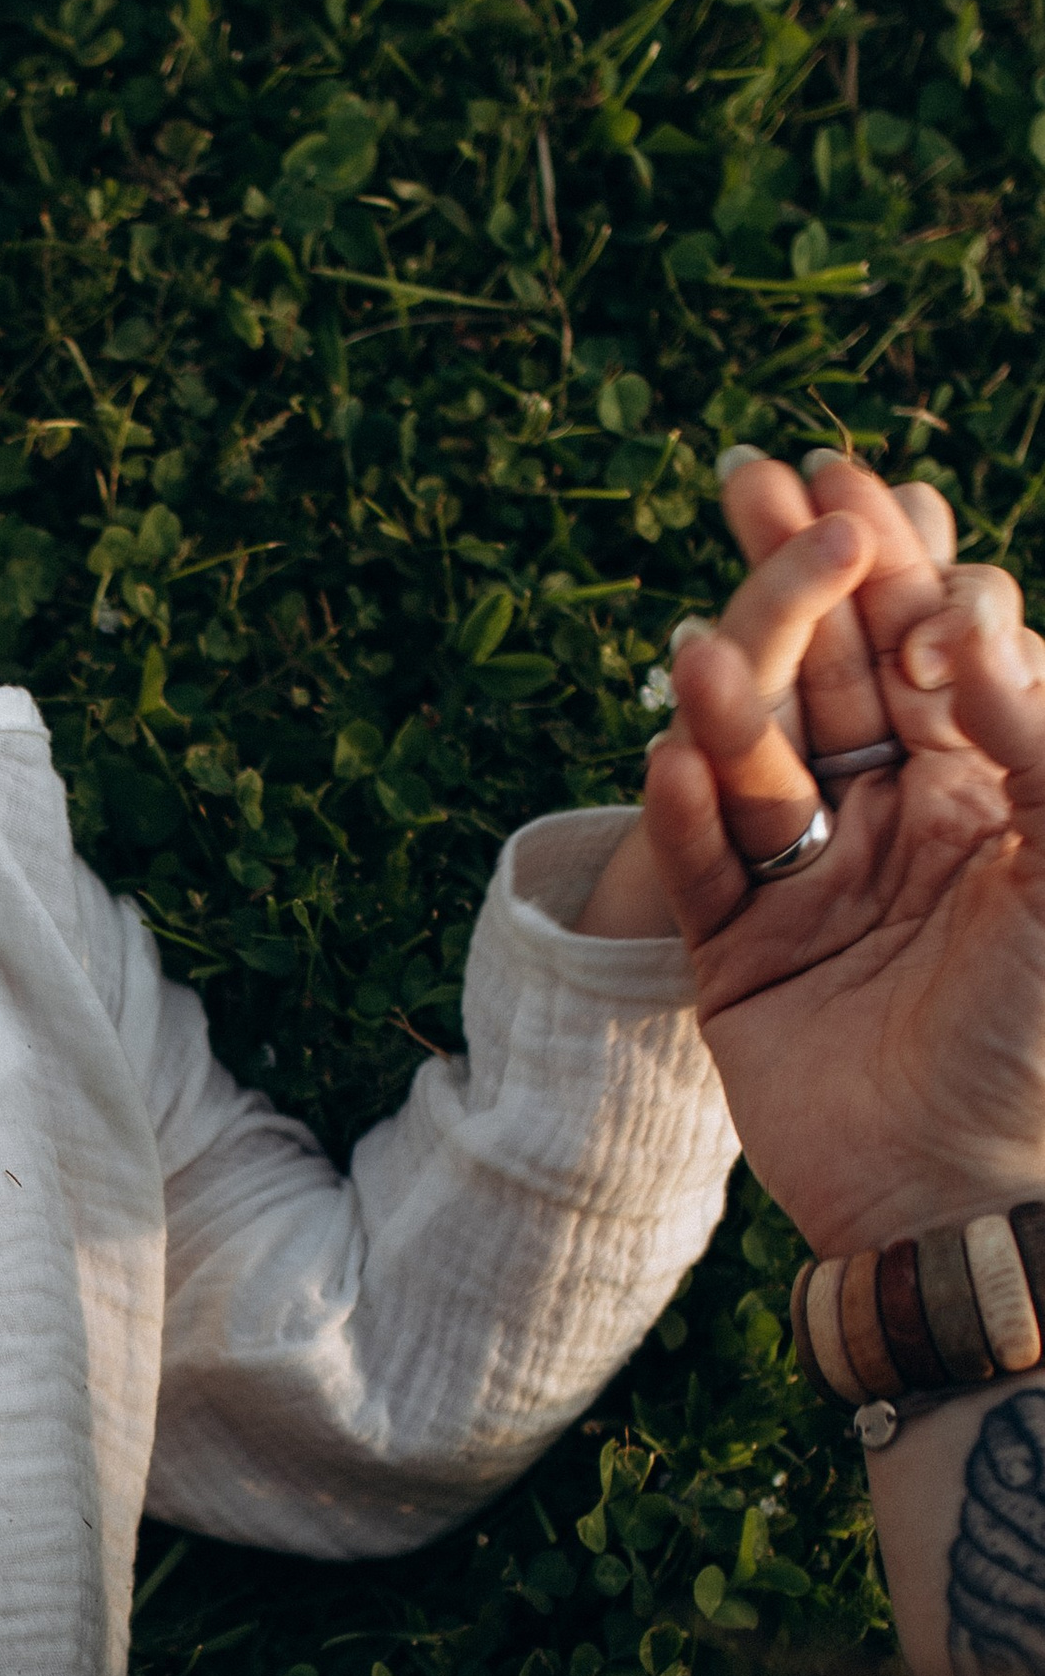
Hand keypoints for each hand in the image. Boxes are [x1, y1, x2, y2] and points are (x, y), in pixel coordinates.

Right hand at [574, 449, 1020, 938]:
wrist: (979, 1197)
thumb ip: (1040, 737)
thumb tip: (958, 628)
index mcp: (978, 789)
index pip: (920, 653)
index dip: (885, 565)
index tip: (842, 487)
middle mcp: (890, 823)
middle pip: (827, 683)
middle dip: (786, 587)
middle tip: (746, 478)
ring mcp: (810, 890)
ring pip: (755, 772)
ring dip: (723, 704)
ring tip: (696, 647)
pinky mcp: (741, 960)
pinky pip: (703, 876)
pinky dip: (683, 820)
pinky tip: (668, 759)